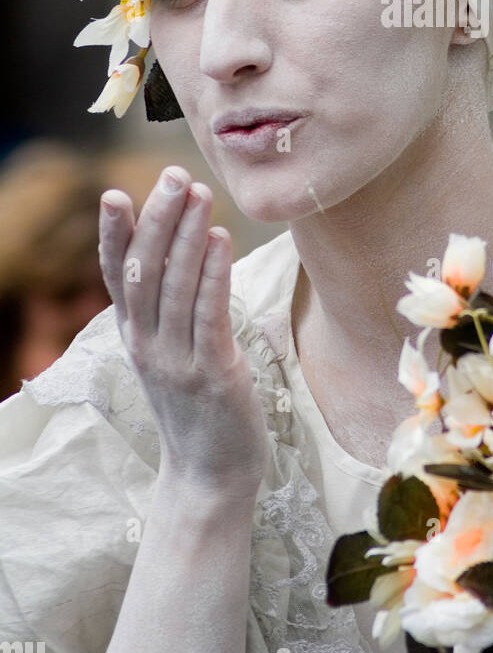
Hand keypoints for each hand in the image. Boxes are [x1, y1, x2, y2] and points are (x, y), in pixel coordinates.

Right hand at [98, 165, 269, 500]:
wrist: (211, 477)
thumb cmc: (200, 407)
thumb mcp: (171, 355)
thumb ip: (169, 312)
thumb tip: (180, 255)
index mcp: (136, 337)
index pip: (115, 278)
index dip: (113, 236)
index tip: (113, 194)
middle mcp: (148, 346)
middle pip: (144, 271)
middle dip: (158, 220)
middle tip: (174, 175)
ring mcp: (177, 361)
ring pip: (174, 287)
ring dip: (186, 236)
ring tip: (200, 194)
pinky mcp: (212, 375)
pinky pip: (208, 315)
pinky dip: (211, 274)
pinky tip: (219, 240)